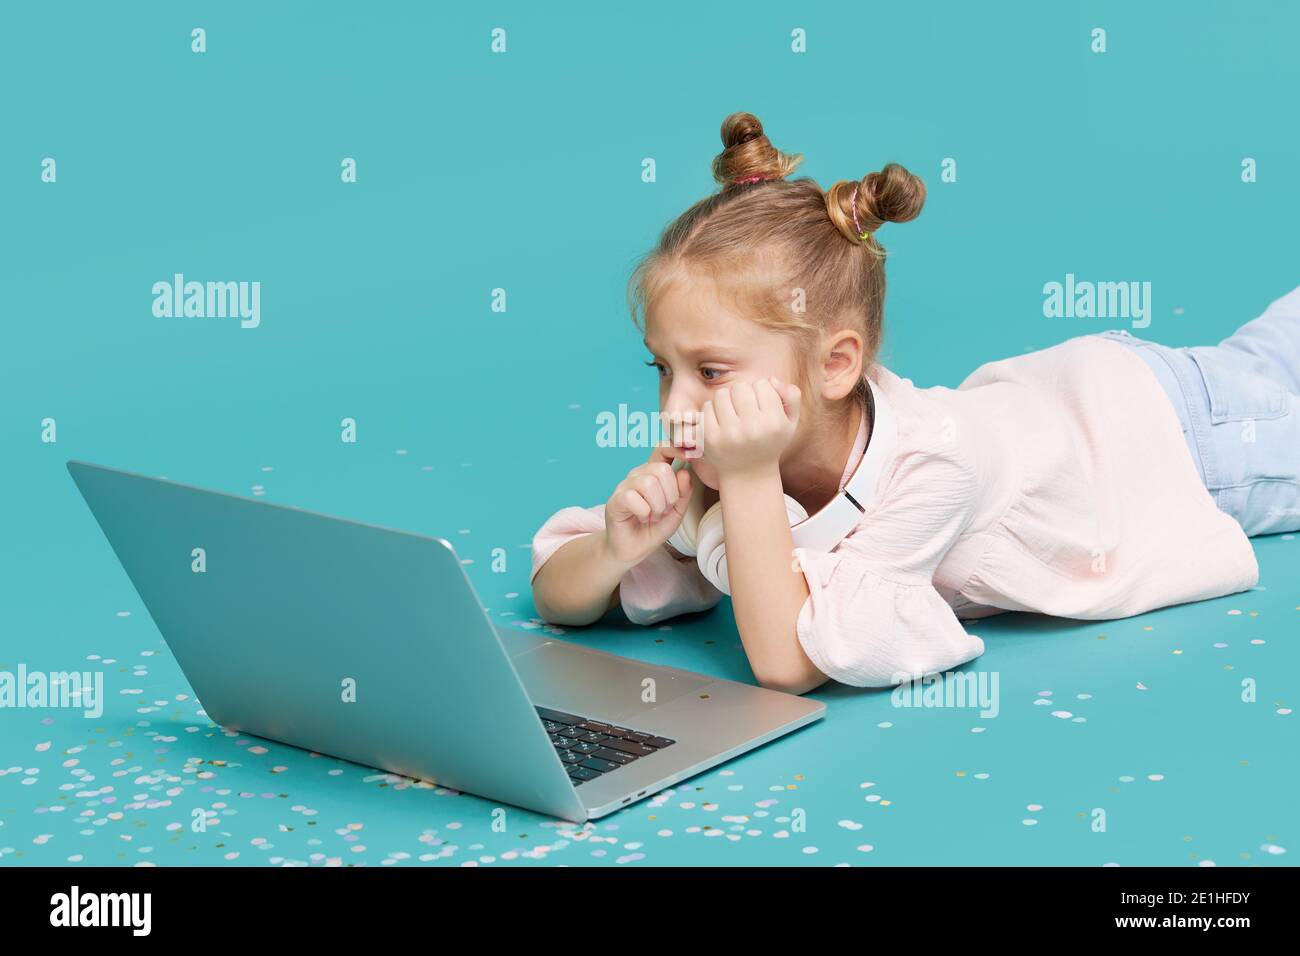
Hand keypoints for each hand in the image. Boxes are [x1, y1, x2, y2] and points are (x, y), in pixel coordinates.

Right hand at [603, 440, 693, 564]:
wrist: (634, 549)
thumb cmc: (654, 527)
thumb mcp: (677, 511)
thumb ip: (684, 492)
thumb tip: (685, 471)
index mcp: (654, 473)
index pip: (662, 448)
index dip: (676, 449)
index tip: (691, 456)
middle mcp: (638, 475)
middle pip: (661, 469)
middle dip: (670, 495)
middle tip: (665, 510)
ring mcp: (624, 486)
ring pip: (648, 483)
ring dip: (657, 506)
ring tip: (654, 516)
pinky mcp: (615, 500)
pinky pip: (633, 498)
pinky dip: (644, 512)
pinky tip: (642, 518)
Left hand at [697, 376, 800, 478]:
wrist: (748, 475)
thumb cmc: (770, 443)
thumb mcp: (790, 422)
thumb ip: (792, 396)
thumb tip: (771, 379)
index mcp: (774, 423)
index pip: (763, 384)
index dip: (762, 392)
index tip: (762, 406)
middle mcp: (752, 429)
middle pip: (740, 387)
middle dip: (742, 394)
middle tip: (745, 409)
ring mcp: (729, 434)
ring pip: (721, 394)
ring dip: (726, 399)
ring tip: (733, 413)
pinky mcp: (710, 438)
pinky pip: (707, 407)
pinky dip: (713, 410)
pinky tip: (721, 422)